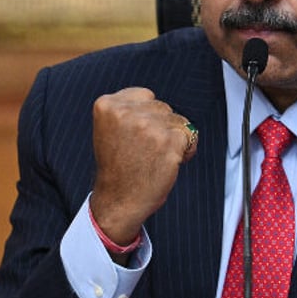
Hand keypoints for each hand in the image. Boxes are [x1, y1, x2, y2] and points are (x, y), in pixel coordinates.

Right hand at [89, 87, 196, 247]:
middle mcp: (126, 112)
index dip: (147, 117)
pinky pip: (189, 135)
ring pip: (177, 120)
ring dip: (173, 138)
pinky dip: (186, 150)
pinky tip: (169, 163)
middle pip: (163, 107)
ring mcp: (147, 125)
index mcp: (107, 104)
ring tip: (155, 158)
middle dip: (160, 127)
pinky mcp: (168, 140)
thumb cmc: (118, 166)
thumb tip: (162, 104)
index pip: (146, 96)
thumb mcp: (111, 129)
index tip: (134, 138)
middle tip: (144, 152)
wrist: (118, 201)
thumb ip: (129, 110)